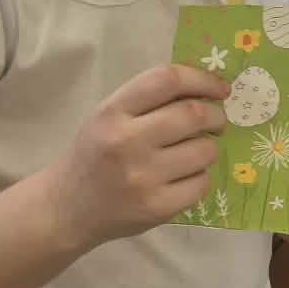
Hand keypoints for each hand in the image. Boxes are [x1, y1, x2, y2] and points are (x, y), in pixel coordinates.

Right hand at [46, 64, 228, 250]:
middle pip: (193, 114)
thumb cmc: (94, 155)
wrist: (68, 208)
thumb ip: (147, 101)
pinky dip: (199, 177)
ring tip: (193, 152)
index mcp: (112, 112)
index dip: (202, 79)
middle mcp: (126, 142)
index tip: (220, 88)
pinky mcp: (157, 207)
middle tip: (216, 121)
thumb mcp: (107, 117)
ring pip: (204, 151)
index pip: (167, 80)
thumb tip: (205, 90)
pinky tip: (183, 177)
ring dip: (208, 148)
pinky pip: (200, 183)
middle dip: (216, 115)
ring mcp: (143, 177)